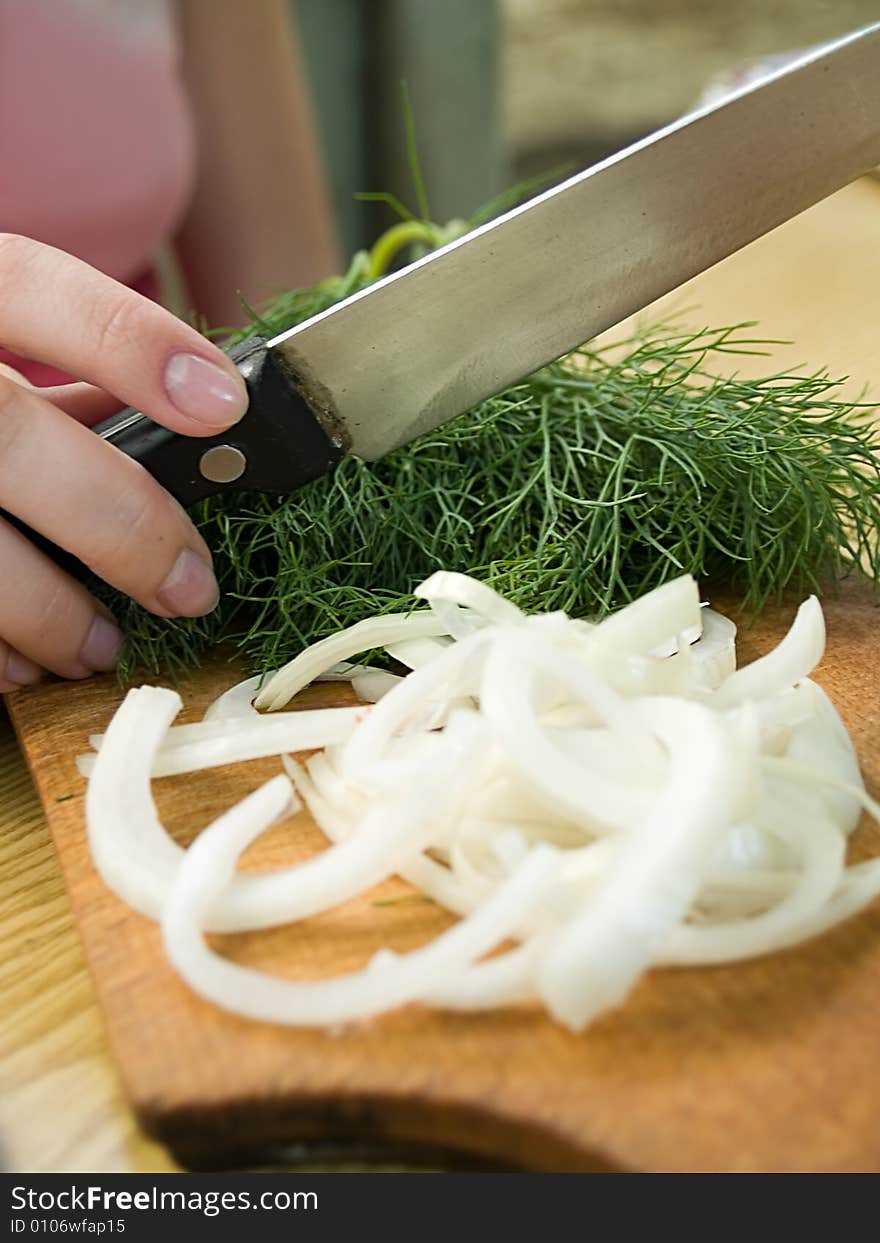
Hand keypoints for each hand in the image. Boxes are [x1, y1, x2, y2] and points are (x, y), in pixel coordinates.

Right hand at [0, 234, 248, 690]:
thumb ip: (61, 394)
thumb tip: (189, 441)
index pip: (30, 285)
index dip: (130, 342)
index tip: (223, 404)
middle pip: (11, 439)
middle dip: (121, 527)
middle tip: (189, 589)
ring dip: (50, 615)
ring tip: (99, 646)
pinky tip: (21, 663)